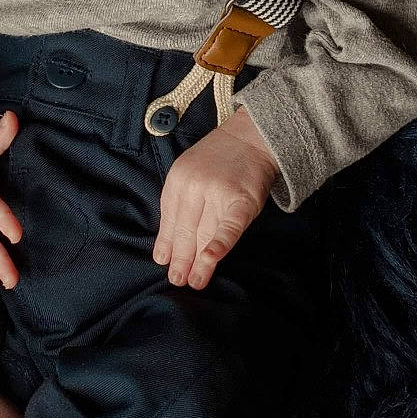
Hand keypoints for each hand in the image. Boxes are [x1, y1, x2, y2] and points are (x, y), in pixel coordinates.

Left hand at [152, 106, 279, 289]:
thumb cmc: (219, 159)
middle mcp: (193, 186)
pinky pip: (228, 227)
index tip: (165, 264)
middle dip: (181, 258)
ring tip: (195, 281)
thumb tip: (167, 246)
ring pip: (205, 234)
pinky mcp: (242, 200)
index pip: (170, 219)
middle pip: (186, 230)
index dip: (168, 244)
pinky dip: (219, 244)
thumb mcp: (189, 173)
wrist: (252, 136)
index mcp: (178, 180)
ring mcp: (217, 192)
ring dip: (198, 262)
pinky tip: (210, 260)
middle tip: (178, 280)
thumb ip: (179, 204)